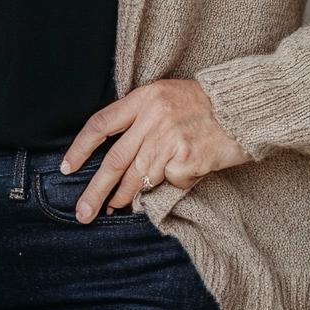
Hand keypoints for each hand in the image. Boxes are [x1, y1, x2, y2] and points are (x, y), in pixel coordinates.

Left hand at [61, 79, 248, 222]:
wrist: (244, 106)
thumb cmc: (204, 104)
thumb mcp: (166, 98)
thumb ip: (141, 120)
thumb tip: (119, 160)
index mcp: (145, 98)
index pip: (101, 124)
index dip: (81, 148)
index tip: (66, 168)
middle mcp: (153, 117)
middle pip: (114, 160)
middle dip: (95, 190)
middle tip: (82, 212)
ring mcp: (170, 139)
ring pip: (137, 178)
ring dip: (124, 197)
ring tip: (114, 207)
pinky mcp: (187, 159)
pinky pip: (170, 183)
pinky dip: (173, 184)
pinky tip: (184, 174)